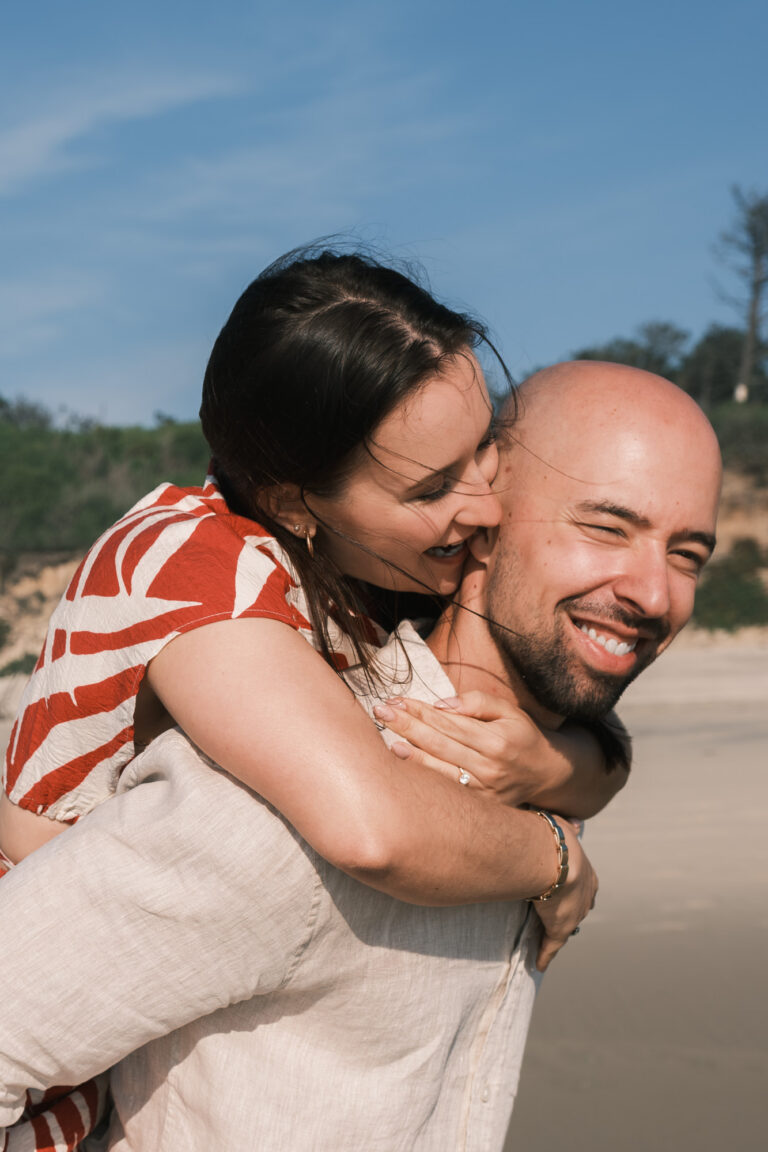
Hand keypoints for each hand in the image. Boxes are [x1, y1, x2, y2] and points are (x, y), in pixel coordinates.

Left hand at [372, 690, 556, 806]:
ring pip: (438, 768)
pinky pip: (445, 788)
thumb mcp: (509, 711)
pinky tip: (404, 761)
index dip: (421, 710)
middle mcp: (489, 767)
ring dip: (409, 752)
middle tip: (380, 711)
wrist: (545, 774)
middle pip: (438, 743)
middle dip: (406, 726)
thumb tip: (441, 704)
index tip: (396, 700)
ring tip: (385, 737)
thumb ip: (478, 702)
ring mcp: (483, 790)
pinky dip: (423, 775)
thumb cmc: (521, 736)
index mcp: (496, 741)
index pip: (449, 723)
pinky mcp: (479, 805)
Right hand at [533, 820, 597, 971]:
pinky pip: (551, 945)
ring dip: (558, 930)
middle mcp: (585, 895)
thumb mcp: (561, 827)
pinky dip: (546, 954)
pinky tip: (540, 963)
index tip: (567, 890)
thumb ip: (561, 826)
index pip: (585, 886)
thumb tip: (565, 817)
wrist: (556, 858)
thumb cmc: (554, 838)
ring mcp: (574, 913)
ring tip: (546, 937)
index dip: (576, 889)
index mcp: (587, 873)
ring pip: (567, 925)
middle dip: (571, 910)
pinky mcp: (559, 928)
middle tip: (558, 912)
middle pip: (580, 907)